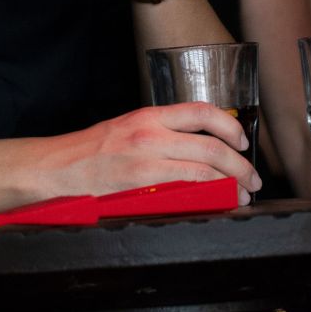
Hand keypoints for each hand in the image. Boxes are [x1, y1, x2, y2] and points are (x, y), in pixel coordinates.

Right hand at [40, 103, 261, 205]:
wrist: (58, 167)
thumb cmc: (90, 151)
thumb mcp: (127, 128)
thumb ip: (159, 132)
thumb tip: (196, 145)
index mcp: (148, 115)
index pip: (200, 110)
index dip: (229, 125)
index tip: (242, 139)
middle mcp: (150, 131)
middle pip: (210, 141)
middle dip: (240, 162)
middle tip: (253, 177)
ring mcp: (146, 157)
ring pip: (204, 165)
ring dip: (231, 180)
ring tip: (242, 193)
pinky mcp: (140, 182)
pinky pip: (186, 185)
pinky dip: (209, 193)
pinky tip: (218, 200)